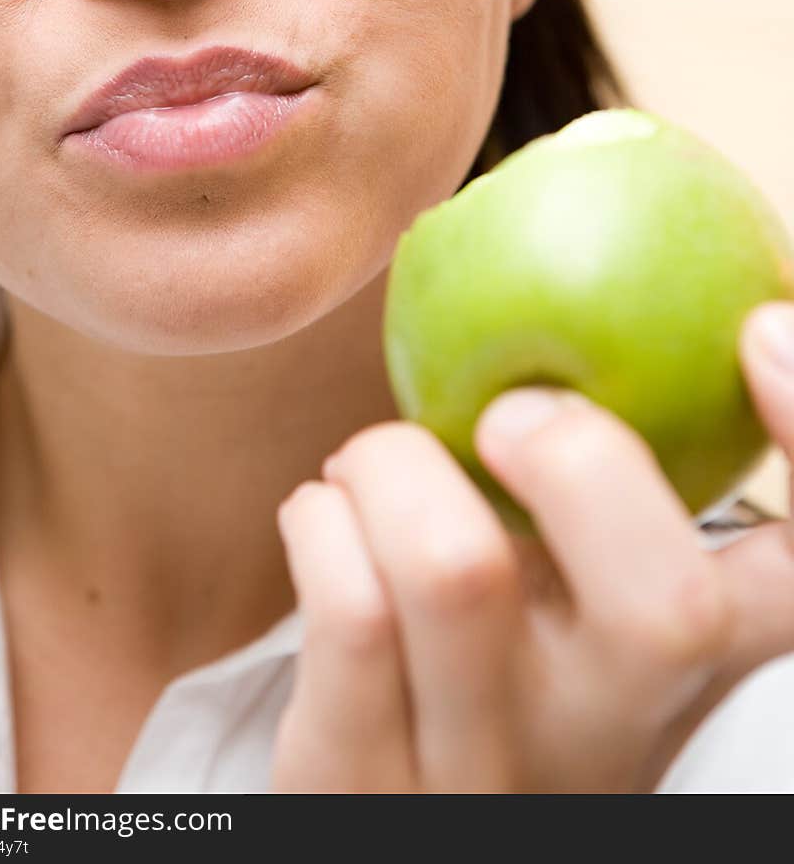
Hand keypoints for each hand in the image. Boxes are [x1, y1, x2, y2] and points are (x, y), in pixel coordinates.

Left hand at [270, 302, 793, 792]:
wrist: (399, 821)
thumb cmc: (501, 662)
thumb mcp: (585, 595)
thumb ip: (606, 485)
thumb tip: (604, 266)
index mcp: (693, 664)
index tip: (759, 330)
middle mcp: (613, 729)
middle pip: (662, 603)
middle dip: (578, 454)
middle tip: (510, 413)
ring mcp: (491, 768)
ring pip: (461, 573)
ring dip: (398, 462)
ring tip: (375, 463)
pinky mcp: (363, 780)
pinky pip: (347, 608)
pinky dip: (322, 518)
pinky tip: (326, 516)